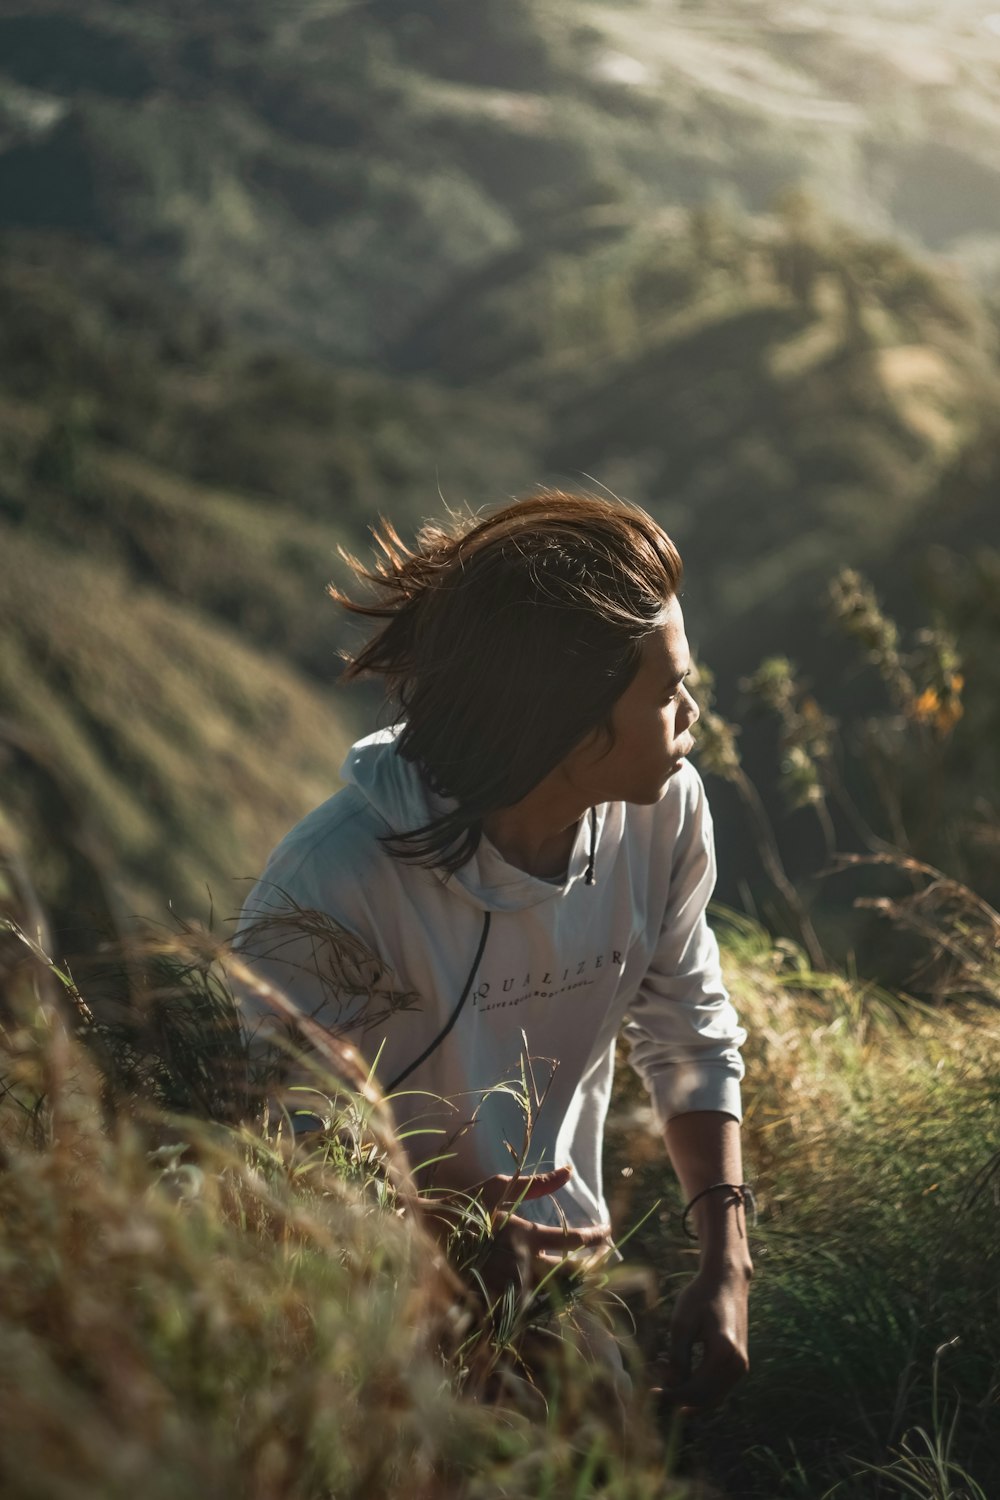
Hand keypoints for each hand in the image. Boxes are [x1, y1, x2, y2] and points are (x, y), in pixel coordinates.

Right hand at [417, 1166, 612, 1299]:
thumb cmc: (462, 1207)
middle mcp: (521, 1265)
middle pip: (570, 1275)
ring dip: (570, 1285)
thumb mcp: (498, 1188)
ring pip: (553, 1294)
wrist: (422, 1239)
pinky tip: (550, 1289)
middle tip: (600, 1257)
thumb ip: (536, 1184)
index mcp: (524, 1234)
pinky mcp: (496, 1301)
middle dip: (590, 1267)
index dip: (596, 1237)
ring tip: (581, 1273)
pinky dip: (545, 1299)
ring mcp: (508, 1287)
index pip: (574, 1240)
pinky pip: (529, 1307)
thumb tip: (569, 1172)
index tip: (608, 1231)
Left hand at [657, 1262, 750, 1412]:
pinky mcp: (739, 1364)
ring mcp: (741, 1366)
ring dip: (690, 1396)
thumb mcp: (681, 1324)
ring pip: (713, 1397)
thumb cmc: (700, 1297)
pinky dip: (701, 1389)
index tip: (651, 1393)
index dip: (671, 1395)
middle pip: (705, 1399)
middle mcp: (737, 1365)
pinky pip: (719, 1388)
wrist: (726, 1281)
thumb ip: (677, 1359)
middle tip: (655, 1386)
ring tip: (666, 1380)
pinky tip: (681, 1377)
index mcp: (723, 1353)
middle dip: (679, 1397)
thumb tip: (671, 1387)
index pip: (694, 1389)